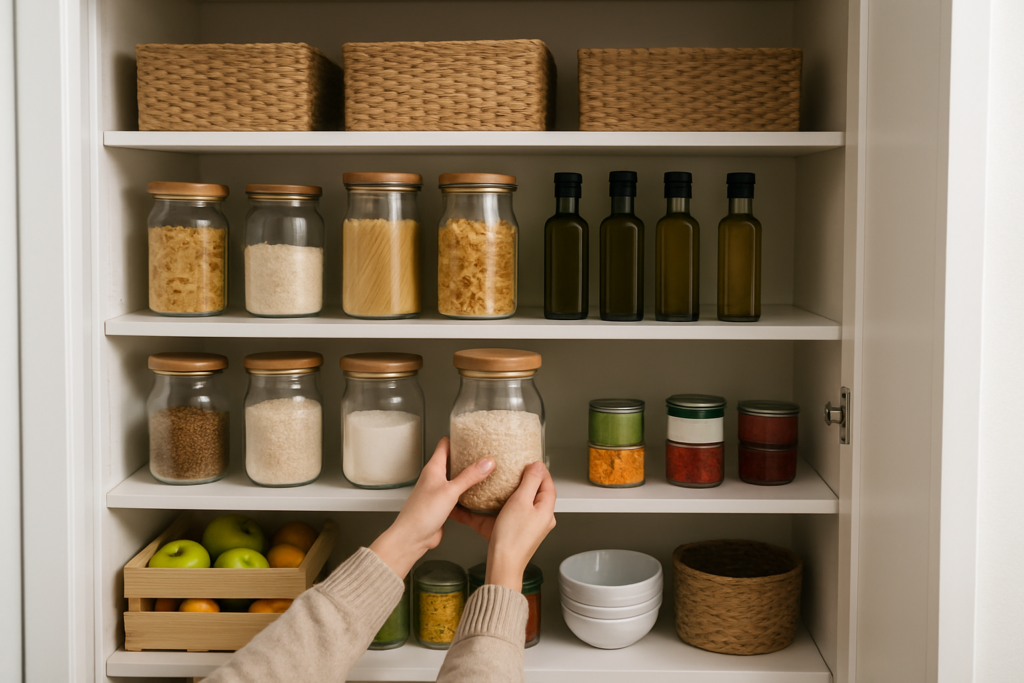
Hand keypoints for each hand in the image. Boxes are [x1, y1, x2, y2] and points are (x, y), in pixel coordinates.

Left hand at [370, 437, 494, 577]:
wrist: (412, 538)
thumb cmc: (422, 513)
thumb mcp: (450, 491)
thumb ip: (470, 476)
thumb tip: (487, 462)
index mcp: (433, 468)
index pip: (445, 445)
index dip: (458, 437)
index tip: (473, 434)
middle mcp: (435, 478)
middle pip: (452, 460)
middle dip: (467, 456)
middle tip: (485, 452)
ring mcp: (438, 491)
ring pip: (455, 477)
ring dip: (468, 474)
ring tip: (486, 470)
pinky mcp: (443, 505)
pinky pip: (457, 493)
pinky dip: (467, 491)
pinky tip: (479, 493)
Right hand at [450, 461, 556, 591]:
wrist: (501, 565)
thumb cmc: (512, 537)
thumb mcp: (521, 501)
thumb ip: (530, 481)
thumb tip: (538, 465)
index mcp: (546, 510)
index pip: (548, 483)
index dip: (539, 469)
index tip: (529, 460)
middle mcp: (540, 519)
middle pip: (534, 493)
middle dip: (523, 480)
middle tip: (513, 469)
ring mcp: (527, 526)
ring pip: (520, 503)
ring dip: (510, 493)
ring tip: (500, 482)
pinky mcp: (514, 532)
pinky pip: (507, 514)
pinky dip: (498, 507)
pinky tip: (485, 503)